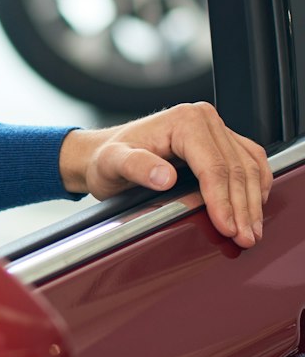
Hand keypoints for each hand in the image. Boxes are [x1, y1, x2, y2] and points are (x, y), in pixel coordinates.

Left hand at [59, 102, 271, 246]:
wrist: (102, 154)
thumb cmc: (106, 159)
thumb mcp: (111, 163)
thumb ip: (136, 167)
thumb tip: (165, 177)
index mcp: (184, 120)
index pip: (213, 167)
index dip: (223, 201)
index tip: (226, 227)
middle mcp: (204, 119)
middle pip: (236, 169)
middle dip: (242, 208)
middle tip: (245, 237)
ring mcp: (215, 129)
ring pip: (249, 167)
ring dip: (253, 202)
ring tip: (251, 231)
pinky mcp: (221, 141)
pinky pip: (250, 162)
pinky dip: (255, 187)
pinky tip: (253, 209)